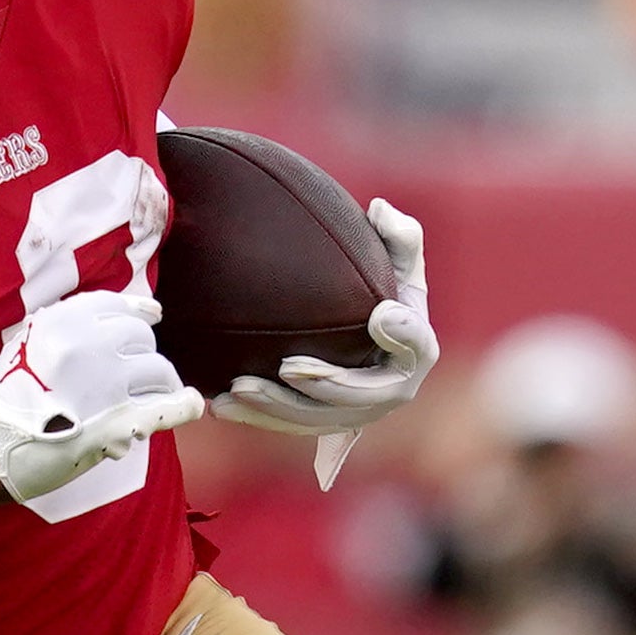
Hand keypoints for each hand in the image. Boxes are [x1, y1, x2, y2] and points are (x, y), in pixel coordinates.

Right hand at [0, 286, 201, 503]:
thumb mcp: (29, 342)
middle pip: (141, 339)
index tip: (152, 316)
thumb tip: (129, 313)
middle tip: (133, 377)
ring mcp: (109, 383)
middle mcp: (91, 345)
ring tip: (148, 397)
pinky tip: (191, 403)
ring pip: (159, 371)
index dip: (138, 312)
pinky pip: (168, 407)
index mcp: (65, 322)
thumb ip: (70, 327)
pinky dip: (184, 405)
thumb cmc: (8, 397)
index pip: (118, 306)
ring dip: (159, 384)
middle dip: (141, 356)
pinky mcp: (121, 421)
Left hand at [216, 197, 438, 438]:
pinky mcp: (321, 421)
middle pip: (360, 398)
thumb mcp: (395, 256)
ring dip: (277, 409)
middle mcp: (390, 390)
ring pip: (316, 420)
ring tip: (238, 389)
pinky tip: (219, 405)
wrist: (355, 320)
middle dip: (324, 384)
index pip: (417, 345)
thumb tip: (380, 210)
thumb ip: (398, 234)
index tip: (380, 314)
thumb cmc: (378, 281)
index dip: (404, 334)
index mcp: (415, 348)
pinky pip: (289, 425)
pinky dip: (256, 417)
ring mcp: (355, 413)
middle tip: (288, 367)